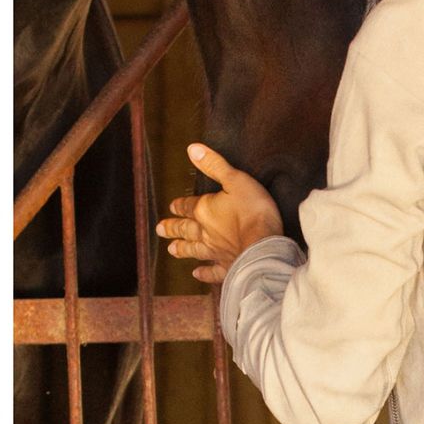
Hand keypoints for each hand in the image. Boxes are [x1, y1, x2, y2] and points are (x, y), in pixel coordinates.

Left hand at [155, 143, 283, 283]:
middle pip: (185, 229)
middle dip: (173, 228)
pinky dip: (204, 273)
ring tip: (172, 250)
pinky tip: (197, 273)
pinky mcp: (227, 267)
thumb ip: (214, 165)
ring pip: (193, 250)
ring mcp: (214, 252)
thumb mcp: (236, 180)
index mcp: (205, 210)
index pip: (188, 206)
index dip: (180, 206)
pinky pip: (212, 271)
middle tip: (161, 229)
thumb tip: (192, 149)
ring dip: (182, 249)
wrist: (263, 246)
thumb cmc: (253, 211)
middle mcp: (205, 233)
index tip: (172, 207)